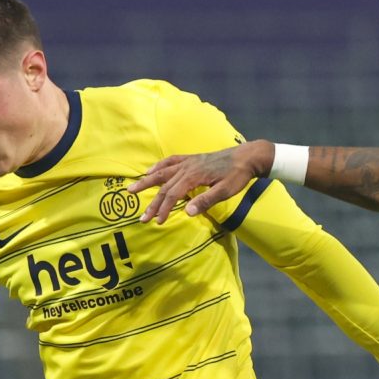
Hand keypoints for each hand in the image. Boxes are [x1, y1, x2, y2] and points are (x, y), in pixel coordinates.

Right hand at [130, 140, 274, 223]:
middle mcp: (187, 167)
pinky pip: (170, 161)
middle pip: (164, 186)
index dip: (163, 209)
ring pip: (162, 172)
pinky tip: (150, 171)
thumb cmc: (237, 176)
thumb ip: (206, 201)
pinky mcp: (191, 159)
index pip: (173, 194)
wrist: (246, 156)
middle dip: (152, 203)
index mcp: (194, 176)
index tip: (158, 222)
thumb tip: (187, 212)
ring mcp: (188, 162)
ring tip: (132, 189)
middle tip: (142, 218)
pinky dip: (158, 166)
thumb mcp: (225, 191)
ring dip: (147, 181)